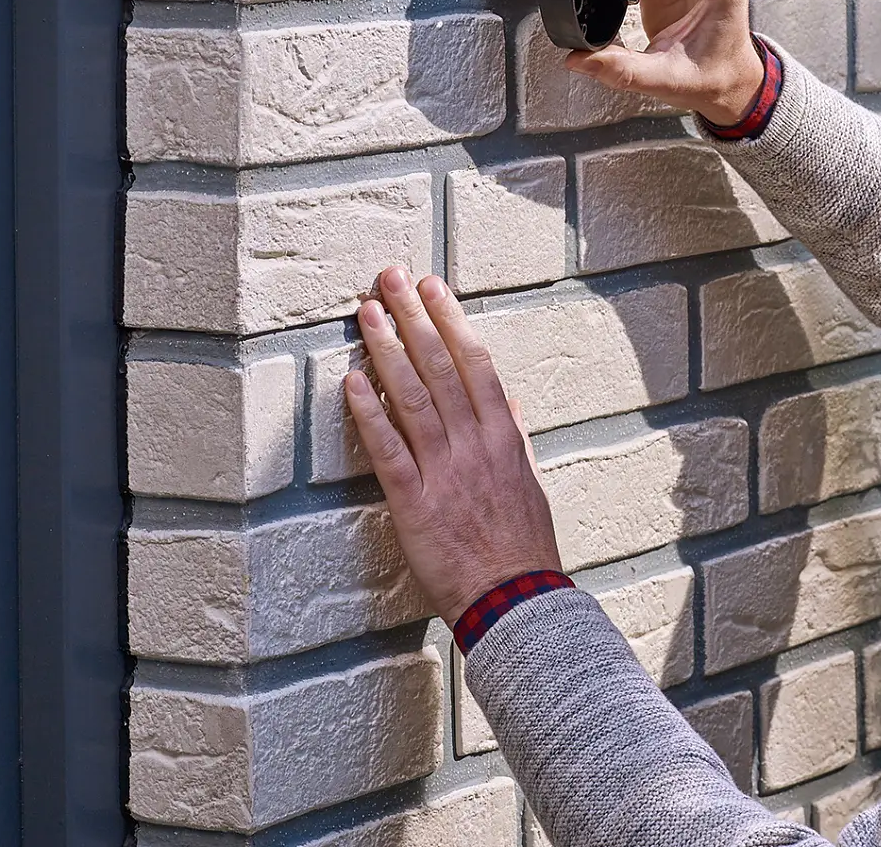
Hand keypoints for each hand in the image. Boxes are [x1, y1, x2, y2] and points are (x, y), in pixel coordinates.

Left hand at [343, 265, 562, 625]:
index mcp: (502, 436)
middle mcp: (474, 445)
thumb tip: (504, 398)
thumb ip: (513, 435)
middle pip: (439, 368)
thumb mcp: (529, 482)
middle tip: (390, 278)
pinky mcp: (415, 504)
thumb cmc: (522, 546)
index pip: (475, 363)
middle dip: (413, 318)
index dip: (451, 321)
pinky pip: (389, 451)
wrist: (516, 600)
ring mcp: (444, 472)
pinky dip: (369, 414)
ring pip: (412, 399)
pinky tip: (351, 382)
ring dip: (387, 351)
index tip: (433, 288)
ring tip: (368, 313)